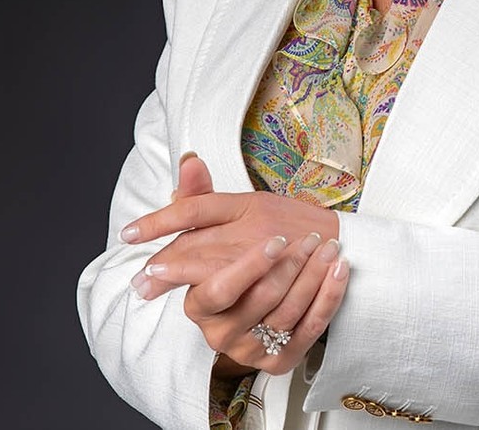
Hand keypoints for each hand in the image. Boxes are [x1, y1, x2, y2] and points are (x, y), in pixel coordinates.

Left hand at [121, 158, 340, 282]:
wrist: (349, 244)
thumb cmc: (294, 223)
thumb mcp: (253, 203)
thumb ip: (210, 197)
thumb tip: (182, 170)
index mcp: (248, 203)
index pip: (196, 208)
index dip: (160, 220)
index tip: (129, 234)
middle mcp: (256, 226)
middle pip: (200, 244)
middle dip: (166, 262)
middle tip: (138, 276)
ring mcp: (270, 254)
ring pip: (218, 270)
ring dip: (182, 279)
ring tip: (152, 285)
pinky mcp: (280, 279)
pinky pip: (246, 292)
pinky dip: (217, 299)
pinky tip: (196, 307)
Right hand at [124, 155, 350, 375]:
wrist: (274, 290)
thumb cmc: (238, 254)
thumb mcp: (216, 225)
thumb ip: (198, 198)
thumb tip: (190, 162)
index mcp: (198, 305)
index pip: (217, 290)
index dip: (248, 266)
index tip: (274, 241)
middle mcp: (220, 334)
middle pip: (258, 300)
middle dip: (288, 266)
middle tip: (310, 238)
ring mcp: (251, 349)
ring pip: (287, 312)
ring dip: (313, 276)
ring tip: (330, 247)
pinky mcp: (281, 360)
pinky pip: (311, 328)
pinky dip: (329, 297)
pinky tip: (340, 270)